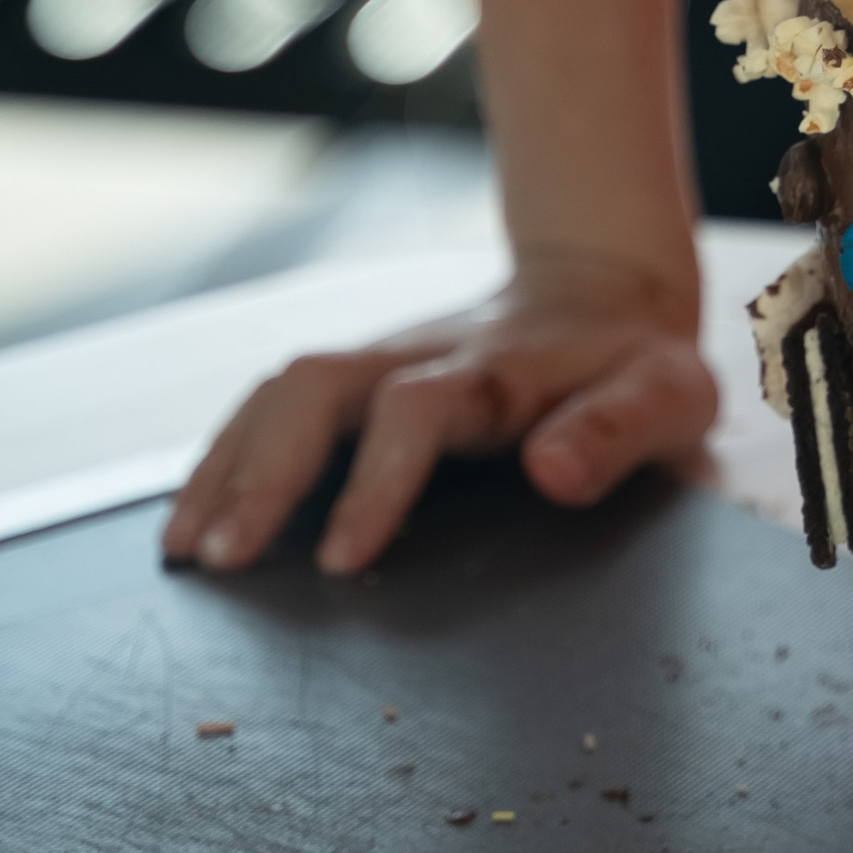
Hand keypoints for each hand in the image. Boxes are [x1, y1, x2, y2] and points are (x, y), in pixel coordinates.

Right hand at [161, 254, 714, 580]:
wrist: (607, 290)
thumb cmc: (639, 365)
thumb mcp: (668, 395)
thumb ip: (618, 431)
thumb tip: (551, 472)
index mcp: (494, 368)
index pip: (415, 411)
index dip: (374, 482)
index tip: (341, 561)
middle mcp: (419, 354)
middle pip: (314, 388)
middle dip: (260, 472)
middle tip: (220, 560)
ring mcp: (379, 359)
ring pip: (278, 391)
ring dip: (225, 464)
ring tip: (183, 551)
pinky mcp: (358, 376)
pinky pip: (273, 403)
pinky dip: (225, 454)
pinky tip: (194, 515)